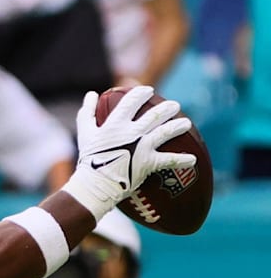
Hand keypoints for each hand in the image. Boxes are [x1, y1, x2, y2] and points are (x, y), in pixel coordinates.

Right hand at [65, 85, 193, 217]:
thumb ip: (87, 112)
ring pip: (166, 131)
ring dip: (178, 126)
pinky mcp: (149, 163)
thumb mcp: (84, 133)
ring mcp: (143, 146)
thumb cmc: (88, 160)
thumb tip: (91, 94)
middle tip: (174, 106)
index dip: (142, 93)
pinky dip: (181, 160)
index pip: (132, 100)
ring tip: (185, 123)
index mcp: (116, 123)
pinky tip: (192, 160)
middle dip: (167, 108)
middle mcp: (133, 132)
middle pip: (155, 114)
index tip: (148, 91)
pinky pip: (169, 160)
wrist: (94, 186)